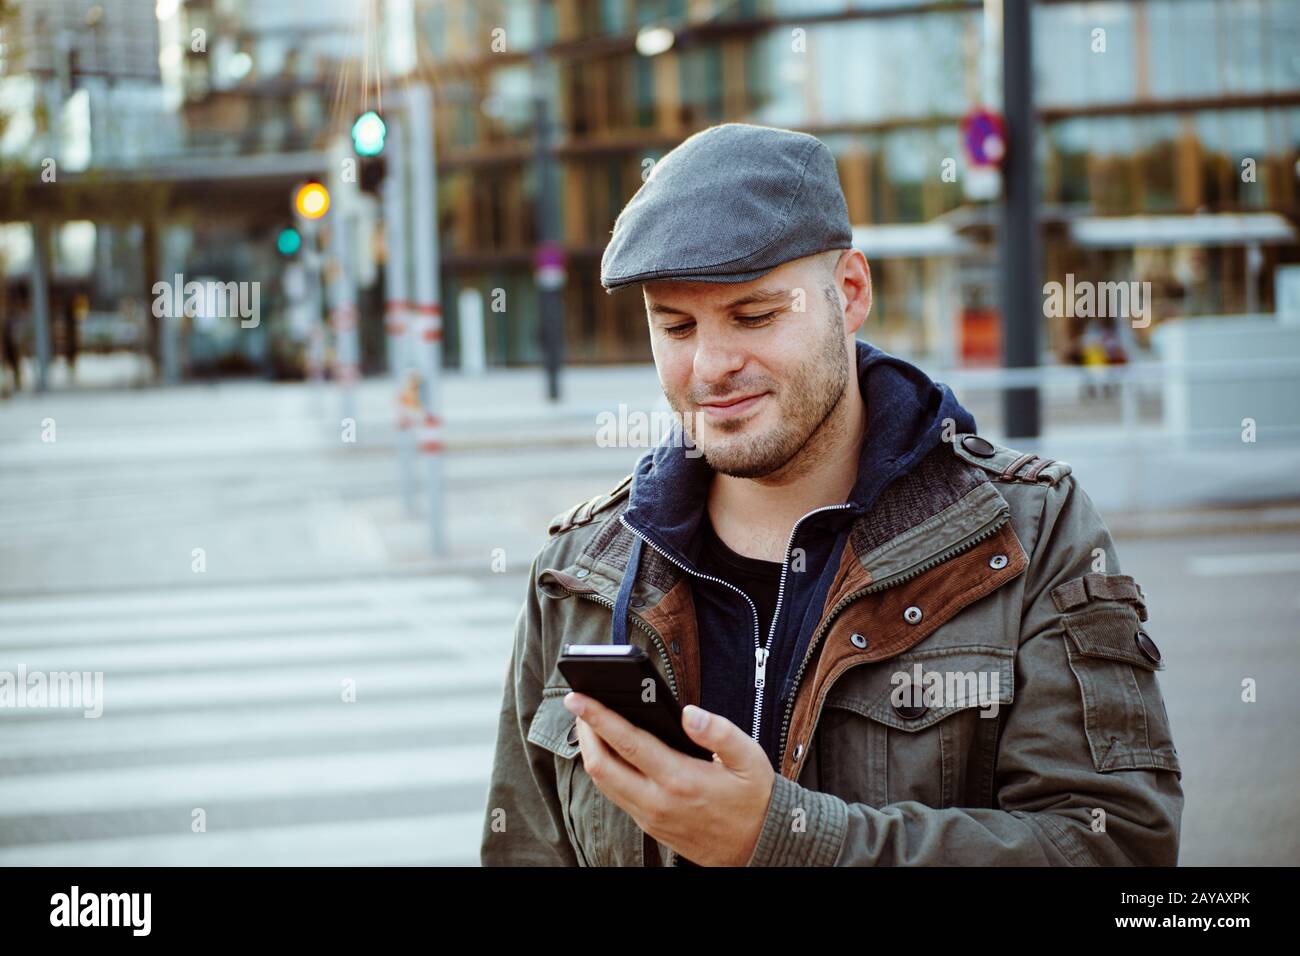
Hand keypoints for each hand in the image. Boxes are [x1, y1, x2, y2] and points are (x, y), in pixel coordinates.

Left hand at [562, 691, 775, 865]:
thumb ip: (718, 732)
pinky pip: (616, 795)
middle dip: (584, 733)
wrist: (757, 848)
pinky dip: (605, 771)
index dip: (597, 717)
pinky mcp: (650, 826)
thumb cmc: (754, 799)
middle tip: (578, 706)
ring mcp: (650, 816)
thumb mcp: (749, 758)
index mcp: (679, 779)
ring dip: (591, 752)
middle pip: (600, 766)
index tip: (577, 698)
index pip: (626, 742)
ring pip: (603, 784)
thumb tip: (688, 712)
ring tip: (590, 724)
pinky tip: (611, 752)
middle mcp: (657, 801)